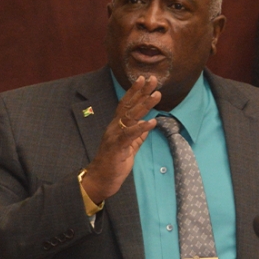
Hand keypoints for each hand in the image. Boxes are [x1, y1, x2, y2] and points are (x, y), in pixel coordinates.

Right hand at [81, 76, 161, 203]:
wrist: (102, 179)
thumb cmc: (115, 162)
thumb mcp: (130, 146)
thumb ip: (138, 135)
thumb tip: (148, 125)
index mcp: (117, 126)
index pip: (127, 104)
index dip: (136, 91)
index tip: (146, 79)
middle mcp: (114, 127)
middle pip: (129, 105)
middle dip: (141, 91)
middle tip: (153, 79)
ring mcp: (115, 136)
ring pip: (130, 117)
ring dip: (144, 105)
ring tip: (157, 95)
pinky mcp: (117, 148)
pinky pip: (129, 135)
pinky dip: (141, 128)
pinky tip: (152, 122)